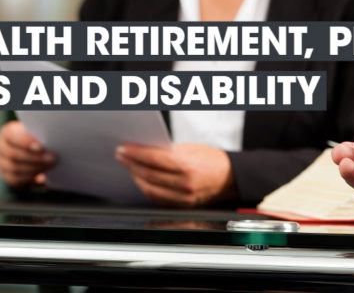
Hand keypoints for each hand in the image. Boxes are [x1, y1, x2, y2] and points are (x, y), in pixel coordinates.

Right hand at [0, 121, 55, 186]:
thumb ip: (39, 136)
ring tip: (49, 166)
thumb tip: (50, 143)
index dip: (25, 141)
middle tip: (51, 159)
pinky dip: (29, 178)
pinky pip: (15, 179)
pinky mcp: (6, 175)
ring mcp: (1, 162)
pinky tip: (40, 175)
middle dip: (34, 158)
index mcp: (7, 132)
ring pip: (14, 168)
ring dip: (34, 168)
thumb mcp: (38, 133)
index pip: (11, 135)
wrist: (34, 150)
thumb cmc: (37, 138)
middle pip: (12, 154)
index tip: (41, 146)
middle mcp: (0, 146)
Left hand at [115, 143, 236, 207]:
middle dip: (131, 164)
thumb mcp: (191, 148)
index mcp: (188, 166)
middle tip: (121, 155)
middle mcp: (185, 184)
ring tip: (129, 166)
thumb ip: (168, 151)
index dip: (135, 154)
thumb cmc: (212, 160)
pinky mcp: (182, 206)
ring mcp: (183, 198)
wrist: (231, 178)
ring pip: (149, 189)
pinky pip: (157, 199)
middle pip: (148, 175)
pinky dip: (146, 188)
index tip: (123, 149)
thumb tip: (144, 150)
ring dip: (135, 177)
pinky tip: (140, 179)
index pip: (153, 159)